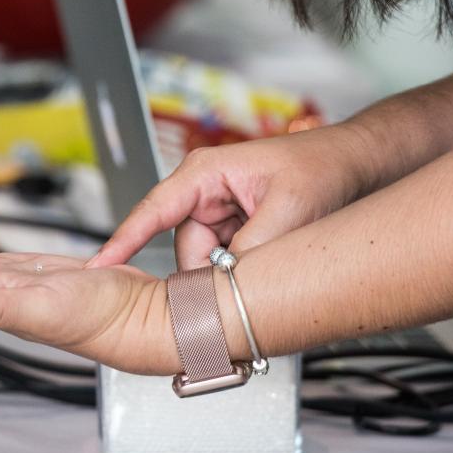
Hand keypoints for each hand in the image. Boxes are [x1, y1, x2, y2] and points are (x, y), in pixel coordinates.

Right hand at [86, 126, 372, 273]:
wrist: (354, 164)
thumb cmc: (321, 167)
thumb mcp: (290, 210)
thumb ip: (251, 249)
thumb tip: (224, 284)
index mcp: (205, 173)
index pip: (152, 212)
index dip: (123, 242)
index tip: (98, 268)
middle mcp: (204, 191)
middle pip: (184, 248)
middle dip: (208, 271)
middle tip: (236, 289)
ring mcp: (218, 210)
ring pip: (204, 259)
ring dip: (230, 271)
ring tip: (270, 261)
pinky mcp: (233, 227)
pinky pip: (223, 260)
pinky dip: (241, 268)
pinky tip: (268, 262)